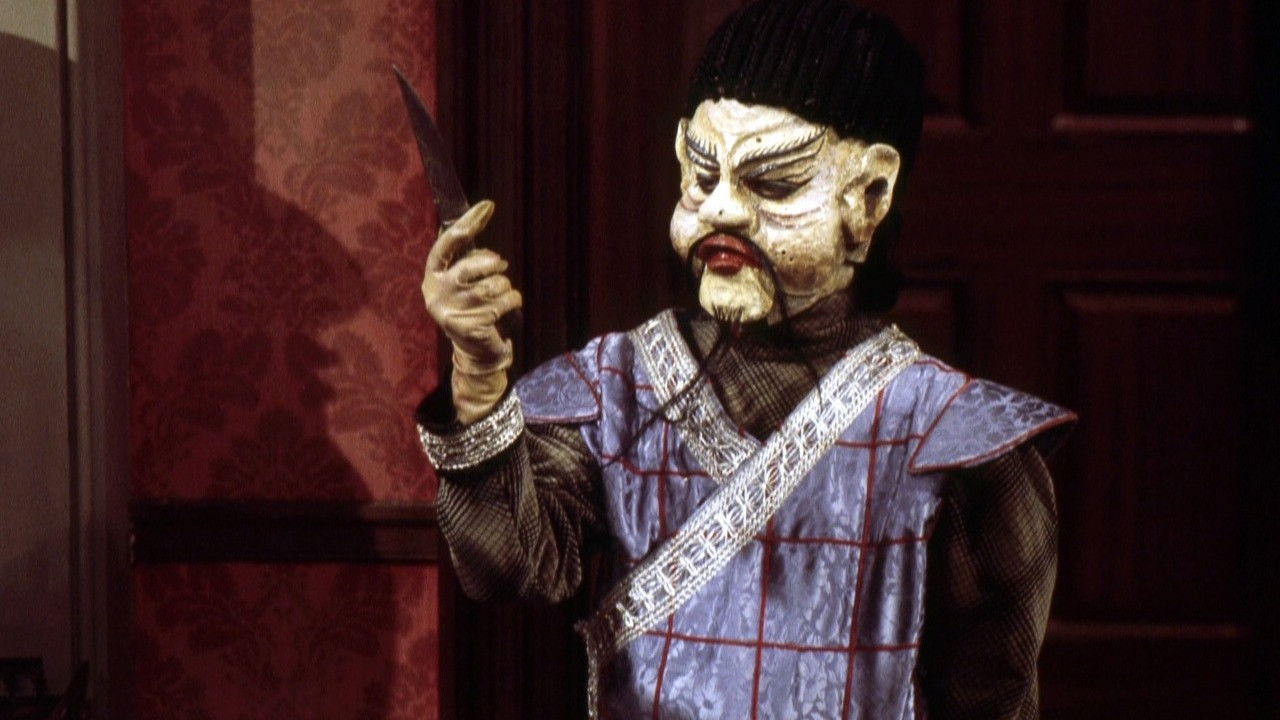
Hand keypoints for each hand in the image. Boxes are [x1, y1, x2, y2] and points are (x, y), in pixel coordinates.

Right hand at [421, 200, 522, 422]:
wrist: (476, 354)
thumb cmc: (473, 309)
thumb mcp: (463, 283)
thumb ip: (468, 258)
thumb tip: (482, 217)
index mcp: (433, 277)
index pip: (446, 244)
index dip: (467, 224)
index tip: (488, 206)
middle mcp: (437, 293)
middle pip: (474, 266)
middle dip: (494, 264)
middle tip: (499, 268)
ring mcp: (452, 312)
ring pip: (494, 285)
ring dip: (505, 288)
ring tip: (500, 297)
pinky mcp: (471, 327)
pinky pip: (505, 302)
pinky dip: (513, 302)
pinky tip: (507, 309)